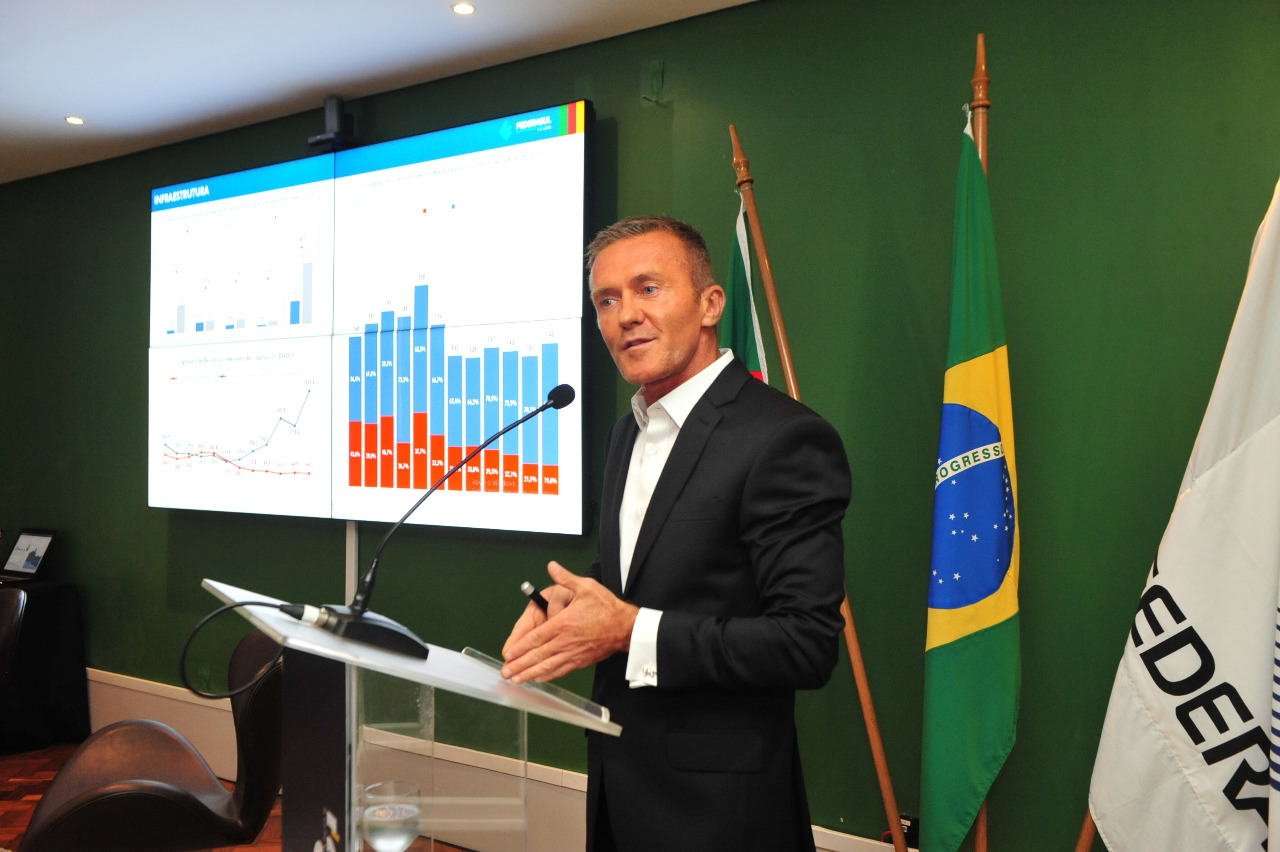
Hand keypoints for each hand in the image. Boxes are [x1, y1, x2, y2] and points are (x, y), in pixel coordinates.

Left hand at [500, 561, 637, 683]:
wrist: (626, 627)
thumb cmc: (607, 607)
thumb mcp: (587, 587)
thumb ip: (566, 578)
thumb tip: (552, 566)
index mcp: (564, 623)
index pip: (537, 637)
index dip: (521, 647)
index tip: (509, 654)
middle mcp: (565, 641)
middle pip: (538, 655)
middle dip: (520, 665)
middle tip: (505, 672)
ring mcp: (573, 653)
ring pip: (547, 666)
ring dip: (530, 674)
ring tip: (516, 679)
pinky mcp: (580, 661)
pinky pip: (561, 670)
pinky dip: (548, 676)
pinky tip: (538, 679)